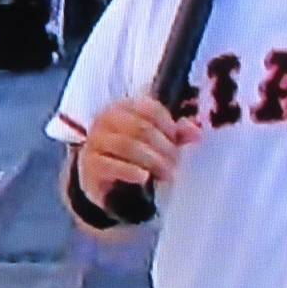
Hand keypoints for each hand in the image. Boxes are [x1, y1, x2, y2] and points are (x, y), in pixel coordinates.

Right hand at [76, 97, 201, 204]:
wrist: (101, 180)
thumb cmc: (130, 155)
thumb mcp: (154, 141)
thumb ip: (175, 134)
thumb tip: (196, 131)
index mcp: (121, 107)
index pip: (149, 108)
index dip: (168, 125)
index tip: (176, 142)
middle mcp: (104, 120)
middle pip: (141, 128)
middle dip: (164, 147)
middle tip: (175, 163)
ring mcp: (95, 142)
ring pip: (128, 146)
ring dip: (153, 161)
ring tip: (166, 174)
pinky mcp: (90, 165)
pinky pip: (112, 165)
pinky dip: (131, 172)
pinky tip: (144, 178)